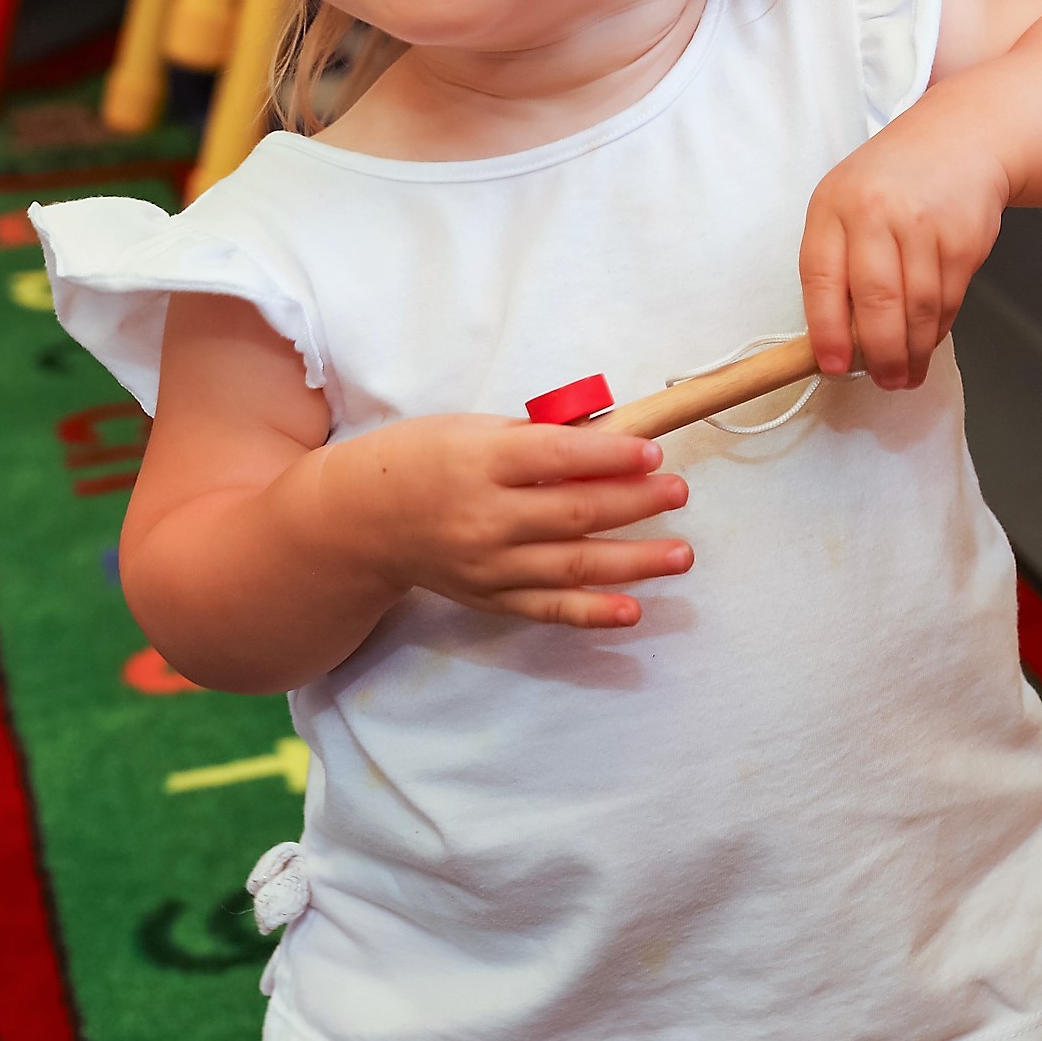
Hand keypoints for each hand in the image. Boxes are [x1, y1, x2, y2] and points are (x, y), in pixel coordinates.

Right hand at [320, 415, 689, 627]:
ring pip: (573, 565)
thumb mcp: (474, 428)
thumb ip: (541, 436)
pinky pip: (550, 608)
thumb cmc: (423, 458)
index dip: (612, 454)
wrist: (360, 520)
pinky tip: (634, 609)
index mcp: (480, 461)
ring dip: (635, 561)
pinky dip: (593, 612)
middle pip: (575, 512)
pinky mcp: (490, 598)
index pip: (558, 456)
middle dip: (636, 503)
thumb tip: (612, 435)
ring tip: (681, 554)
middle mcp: (485, 517)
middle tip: (678, 492)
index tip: (653, 451)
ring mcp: (488, 565)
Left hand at [800, 103, 1009, 387]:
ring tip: (906, 374)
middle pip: (877, 301)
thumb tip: (836, 341)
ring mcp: (925, 225)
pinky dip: (938, 329)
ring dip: (913, 351)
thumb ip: (835, 262)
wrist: (961, 139)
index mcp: (834, 206)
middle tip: (883, 382)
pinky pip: (948, 300)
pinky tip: (929, 339)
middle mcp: (878, 212)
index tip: (833, 366)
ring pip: (918, 308)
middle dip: (879, 354)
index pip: (821, 278)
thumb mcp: (845, 204)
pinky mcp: (964, 240)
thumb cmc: (891, 181)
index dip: (826, 330)